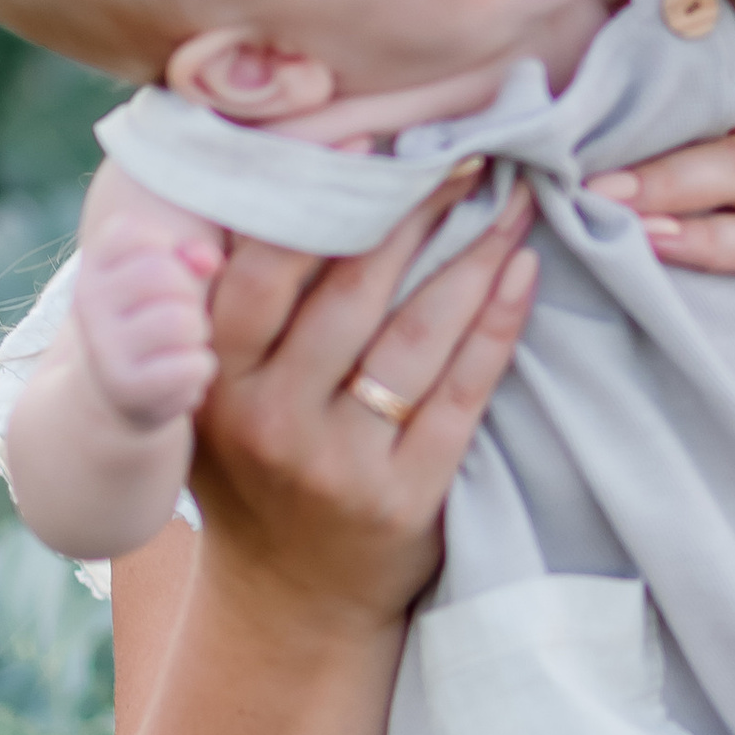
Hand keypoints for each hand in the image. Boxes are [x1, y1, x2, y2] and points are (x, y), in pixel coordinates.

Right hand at [76, 167, 225, 429]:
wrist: (115, 388)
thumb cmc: (151, 315)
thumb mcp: (163, 273)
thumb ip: (188, 252)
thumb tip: (208, 262)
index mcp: (94, 264)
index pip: (133, 231)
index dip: (168, 251)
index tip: (165, 273)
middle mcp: (89, 301)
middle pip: (164, 273)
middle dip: (189, 294)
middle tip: (180, 314)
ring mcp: (103, 346)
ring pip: (181, 321)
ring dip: (197, 333)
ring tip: (182, 343)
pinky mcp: (126, 386)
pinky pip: (192, 365)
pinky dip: (200, 369)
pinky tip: (182, 372)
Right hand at [187, 184, 537, 632]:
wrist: (288, 604)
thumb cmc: (253, 463)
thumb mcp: (214, 391)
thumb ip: (230, 301)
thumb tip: (275, 162)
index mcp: (212, 380)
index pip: (260, 269)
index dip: (315, 193)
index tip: (371, 129)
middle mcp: (267, 421)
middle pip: (349, 291)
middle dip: (413, 208)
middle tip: (466, 145)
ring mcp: (336, 464)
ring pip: (414, 335)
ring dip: (471, 254)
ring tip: (512, 194)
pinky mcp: (403, 499)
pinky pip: (460, 395)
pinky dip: (495, 326)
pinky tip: (522, 273)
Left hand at [590, 69, 734, 402]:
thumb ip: (691, 188)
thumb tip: (584, 179)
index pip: (710, 73)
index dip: (645, 73)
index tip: (570, 80)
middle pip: (718, 112)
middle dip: (640, 130)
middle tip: (564, 149)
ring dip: (665, 180)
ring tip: (602, 196)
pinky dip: (707, 241)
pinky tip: (658, 245)